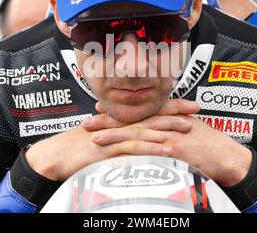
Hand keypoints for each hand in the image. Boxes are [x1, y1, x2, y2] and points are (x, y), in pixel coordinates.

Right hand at [25, 99, 198, 180]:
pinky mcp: (110, 148)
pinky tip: (167, 149)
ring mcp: (117, 135)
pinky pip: (134, 148)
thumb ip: (124, 134)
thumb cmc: (81, 146)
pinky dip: (152, 148)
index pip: (151, 108)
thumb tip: (142, 136)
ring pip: (147, 128)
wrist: (59, 154)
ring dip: (169, 127)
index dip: (172, 105)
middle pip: (153, 114)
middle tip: (197, 108)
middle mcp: (122, 123)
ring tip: (188, 127)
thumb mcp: (106, 136)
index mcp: (123, 119)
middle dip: (177, 110)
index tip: (191, 104)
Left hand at [87, 99, 251, 186]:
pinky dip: (133, 152)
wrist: (228, 156)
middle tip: (88, 122)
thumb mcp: (189, 126)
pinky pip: (150, 151)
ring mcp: (170, 136)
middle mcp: (167, 123)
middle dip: (109, 121)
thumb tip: (153, 123)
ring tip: (95, 137)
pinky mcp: (175, 151)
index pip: (138, 111)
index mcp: (168, 115)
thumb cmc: (210, 142)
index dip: (117, 111)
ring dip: (114, 135)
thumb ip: (170, 122)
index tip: (98, 110)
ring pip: (137, 133)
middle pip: (132, 120)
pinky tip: (117, 155)